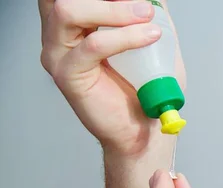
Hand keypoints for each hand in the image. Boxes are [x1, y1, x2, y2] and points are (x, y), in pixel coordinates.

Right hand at [38, 0, 185, 156]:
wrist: (143, 128)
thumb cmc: (144, 88)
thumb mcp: (151, 39)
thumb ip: (147, 12)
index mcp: (73, 21)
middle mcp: (57, 34)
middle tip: (143, 5)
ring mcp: (58, 54)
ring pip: (69, 11)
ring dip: (114, 10)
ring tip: (146, 16)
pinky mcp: (67, 75)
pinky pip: (93, 46)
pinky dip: (124, 37)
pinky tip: (148, 36)